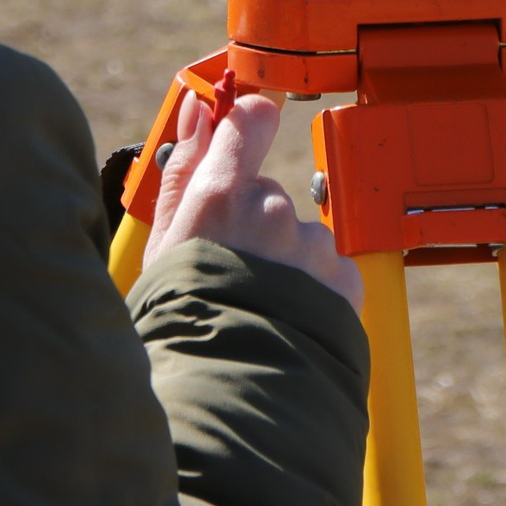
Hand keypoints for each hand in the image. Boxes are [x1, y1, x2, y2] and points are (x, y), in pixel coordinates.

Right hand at [144, 90, 362, 312]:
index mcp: (219, 197)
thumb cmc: (181, 321)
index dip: (247, 126)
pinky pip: (327, 270)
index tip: (243, 133)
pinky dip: (311, 290)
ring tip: (255, 308)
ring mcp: (311, 247)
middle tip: (227, 272)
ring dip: (283, 262)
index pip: (247, 123)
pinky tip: (285, 320)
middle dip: (251, 224)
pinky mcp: (343, 279)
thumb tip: (196, 109)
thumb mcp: (162, 244)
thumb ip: (182, 170)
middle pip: (265, 195)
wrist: (230, 395)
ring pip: (297, 237)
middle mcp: (271, 211)